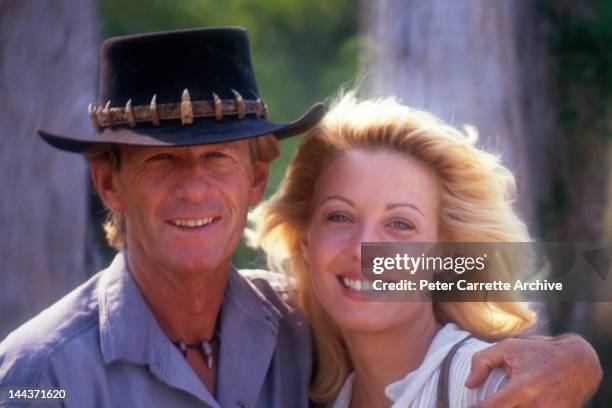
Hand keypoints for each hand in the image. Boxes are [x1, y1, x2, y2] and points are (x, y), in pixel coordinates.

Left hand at [466, 334, 601, 407]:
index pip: (491, 407)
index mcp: (522, 387)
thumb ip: (483, 361)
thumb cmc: (538, 352)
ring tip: (502, 402)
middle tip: (486, 404)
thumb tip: (469, 384)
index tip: (468, 407)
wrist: (579, 362)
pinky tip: (517, 404)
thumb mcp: (508, 347)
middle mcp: (537, 404)